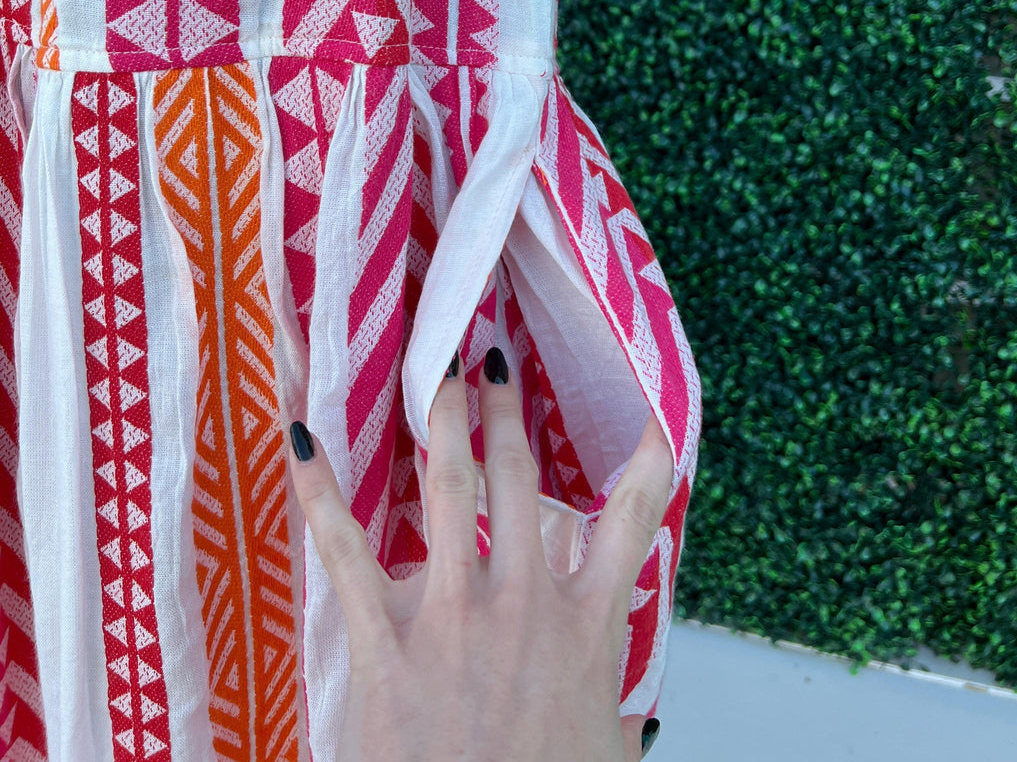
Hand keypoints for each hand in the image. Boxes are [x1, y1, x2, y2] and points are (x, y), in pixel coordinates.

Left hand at [288, 345, 673, 761]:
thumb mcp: (603, 755)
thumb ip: (616, 714)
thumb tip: (636, 716)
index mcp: (586, 629)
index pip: (633, 522)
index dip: (649, 461)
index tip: (652, 415)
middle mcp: (525, 603)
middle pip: (519, 477)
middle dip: (505, 409)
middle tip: (493, 358)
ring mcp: (453, 615)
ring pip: (449, 487)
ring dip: (443, 421)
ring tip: (435, 372)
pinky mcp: (386, 643)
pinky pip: (345, 550)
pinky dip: (319, 492)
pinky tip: (300, 443)